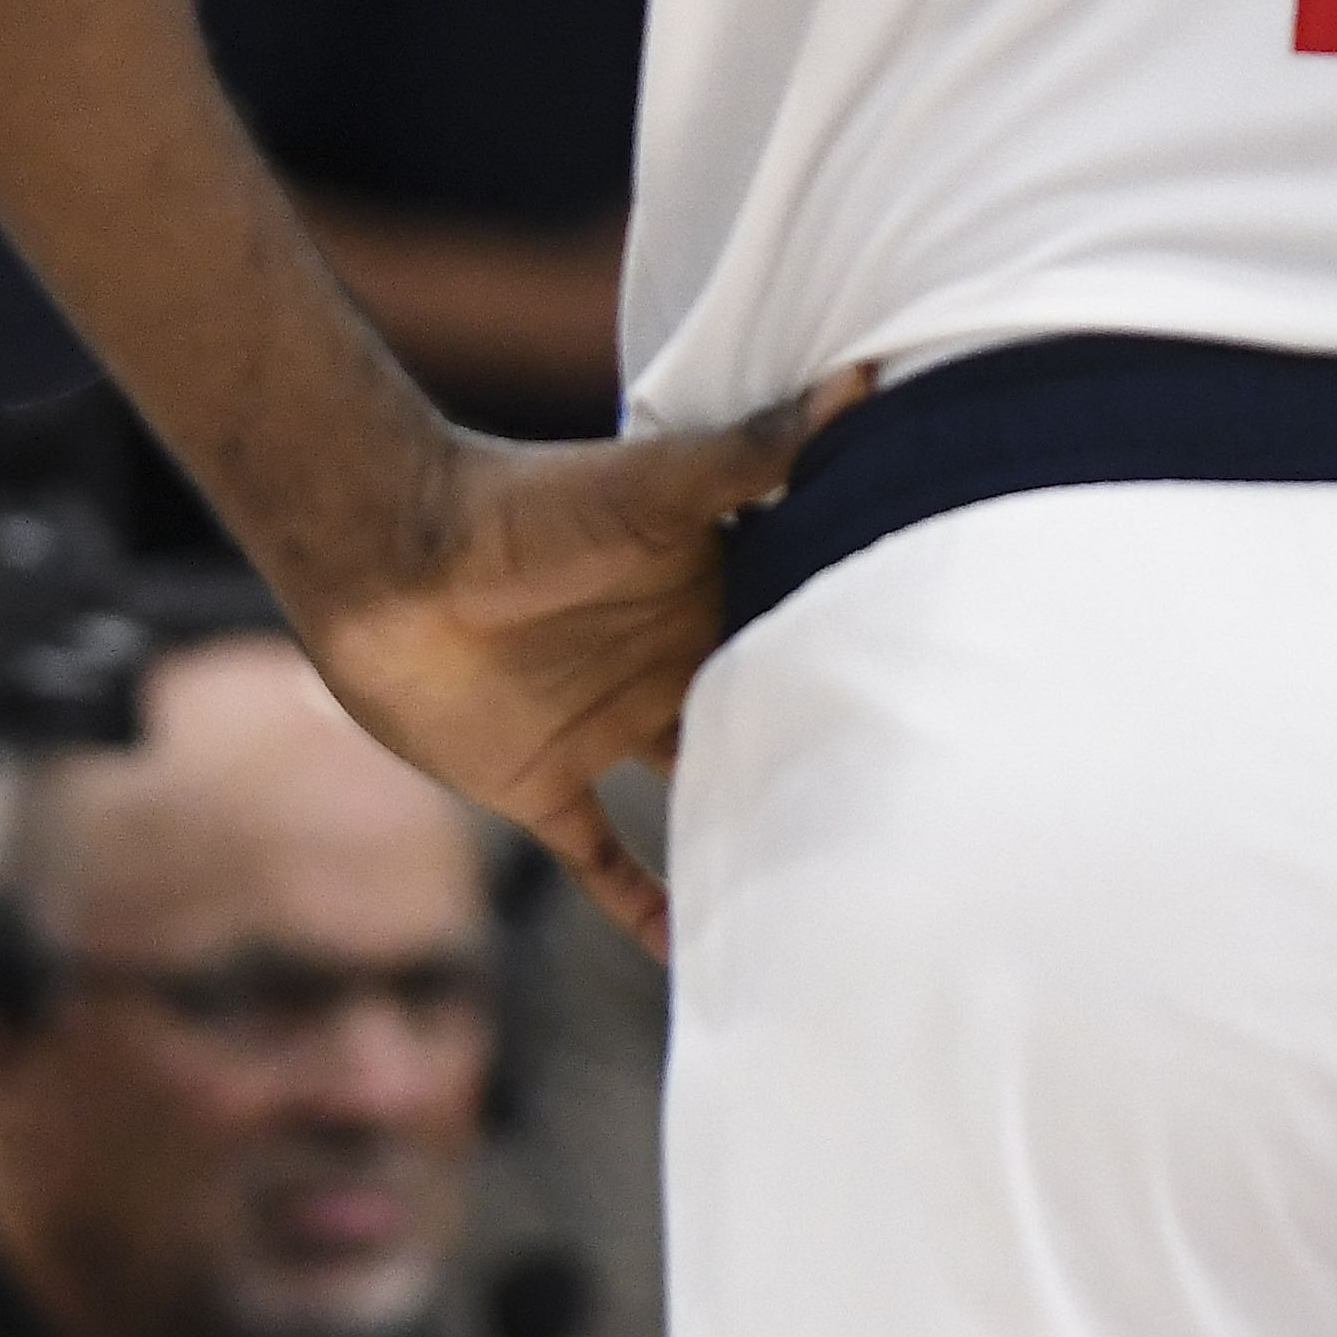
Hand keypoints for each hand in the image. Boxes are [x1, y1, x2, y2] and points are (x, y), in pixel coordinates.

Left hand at [288, 375, 866, 954]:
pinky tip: (695, 958)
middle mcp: (669, 662)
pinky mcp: (542, 783)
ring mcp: (608, 725)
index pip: (804, 637)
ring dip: (748, 838)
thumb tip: (864, 378)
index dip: (865, 668)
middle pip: (763, 722)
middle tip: (919, 832)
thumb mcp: (658, 484)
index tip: (952, 709)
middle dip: (823, 767)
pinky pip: (606, 862)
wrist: (385, 556)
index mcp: (709, 592)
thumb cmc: (525, 505)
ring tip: (830, 906)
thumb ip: (756, 449)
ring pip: (698, 795)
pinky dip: (646, 907)